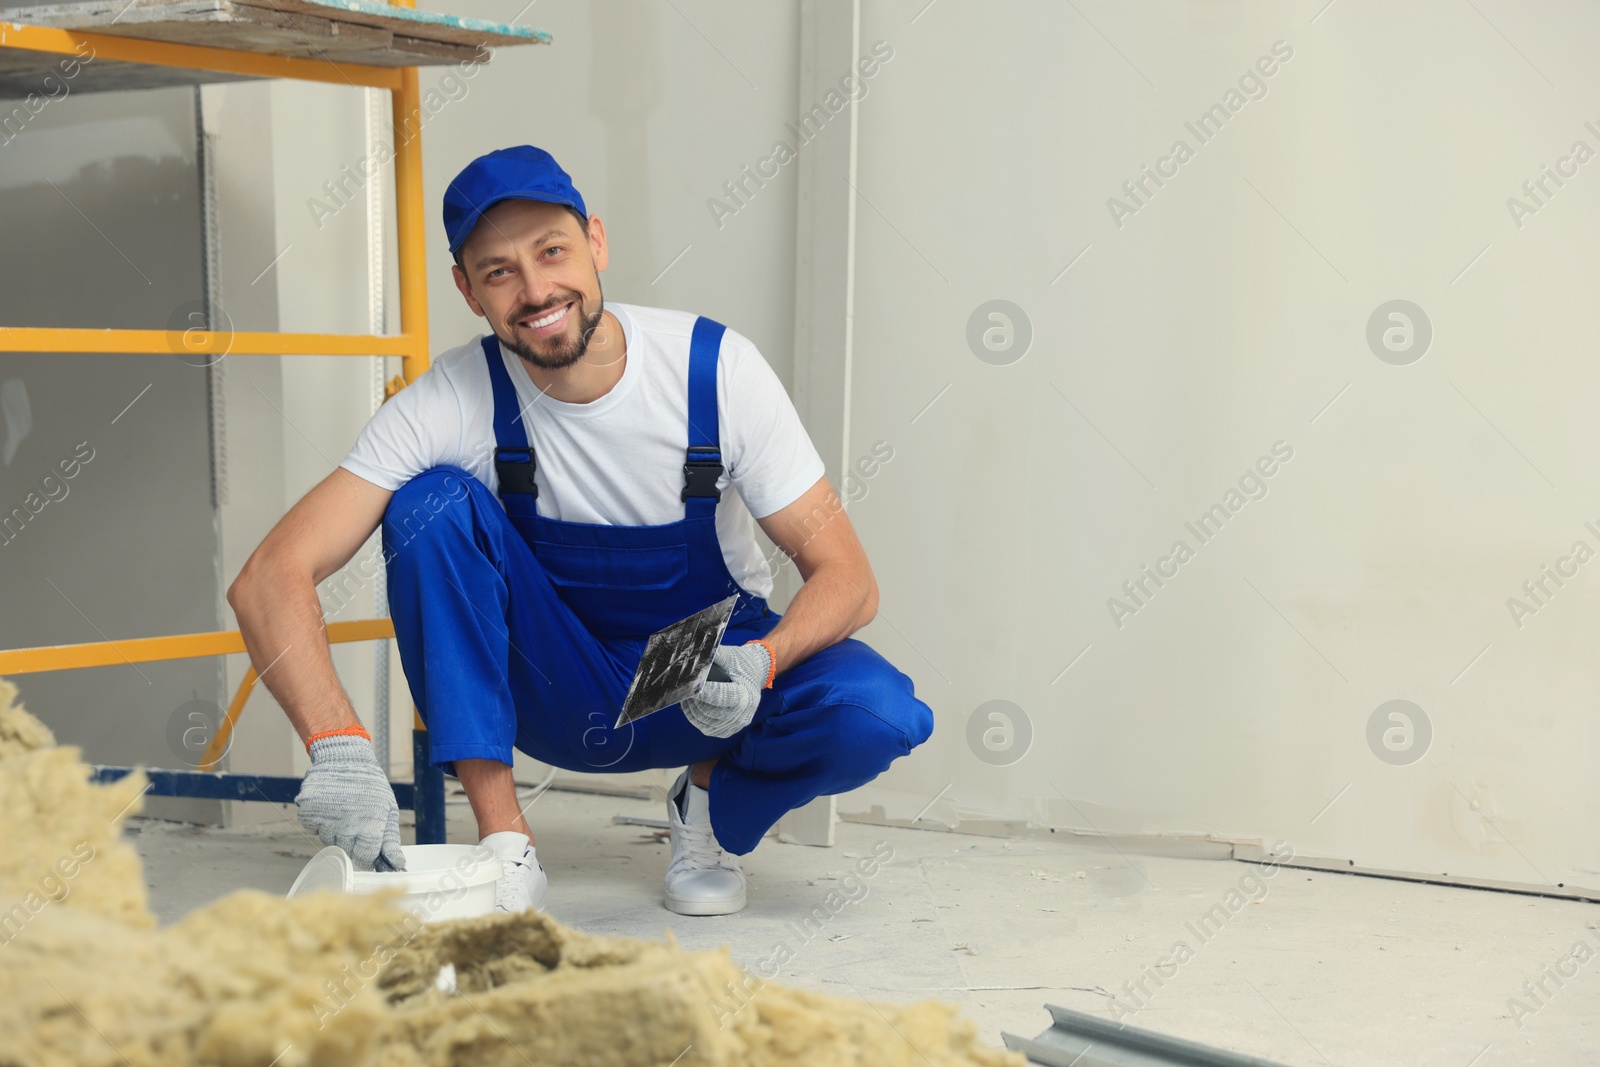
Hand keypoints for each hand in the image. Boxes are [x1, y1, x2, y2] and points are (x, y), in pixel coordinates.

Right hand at [295, 733, 406, 871]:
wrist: (343, 756)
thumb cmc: (369, 783)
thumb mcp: (388, 808)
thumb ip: (391, 839)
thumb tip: (397, 864)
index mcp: (369, 825)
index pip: (366, 857)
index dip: (367, 853)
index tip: (367, 844)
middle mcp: (346, 826)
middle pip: (346, 850)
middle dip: (352, 840)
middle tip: (355, 819)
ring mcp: (325, 820)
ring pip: (328, 840)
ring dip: (335, 829)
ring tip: (343, 808)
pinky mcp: (308, 813)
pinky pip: (313, 828)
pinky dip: (320, 820)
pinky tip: (329, 805)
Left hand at [679, 642, 771, 738]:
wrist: (755, 674)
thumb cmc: (741, 663)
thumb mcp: (730, 656)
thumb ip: (714, 654)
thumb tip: (695, 654)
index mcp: (745, 695)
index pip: (718, 697)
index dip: (700, 692)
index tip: (687, 686)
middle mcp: (743, 714)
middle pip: (708, 712)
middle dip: (692, 702)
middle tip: (683, 691)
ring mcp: (736, 725)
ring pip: (704, 722)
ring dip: (691, 711)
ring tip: (685, 698)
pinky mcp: (728, 731)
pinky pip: (707, 728)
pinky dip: (696, 719)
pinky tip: (692, 707)